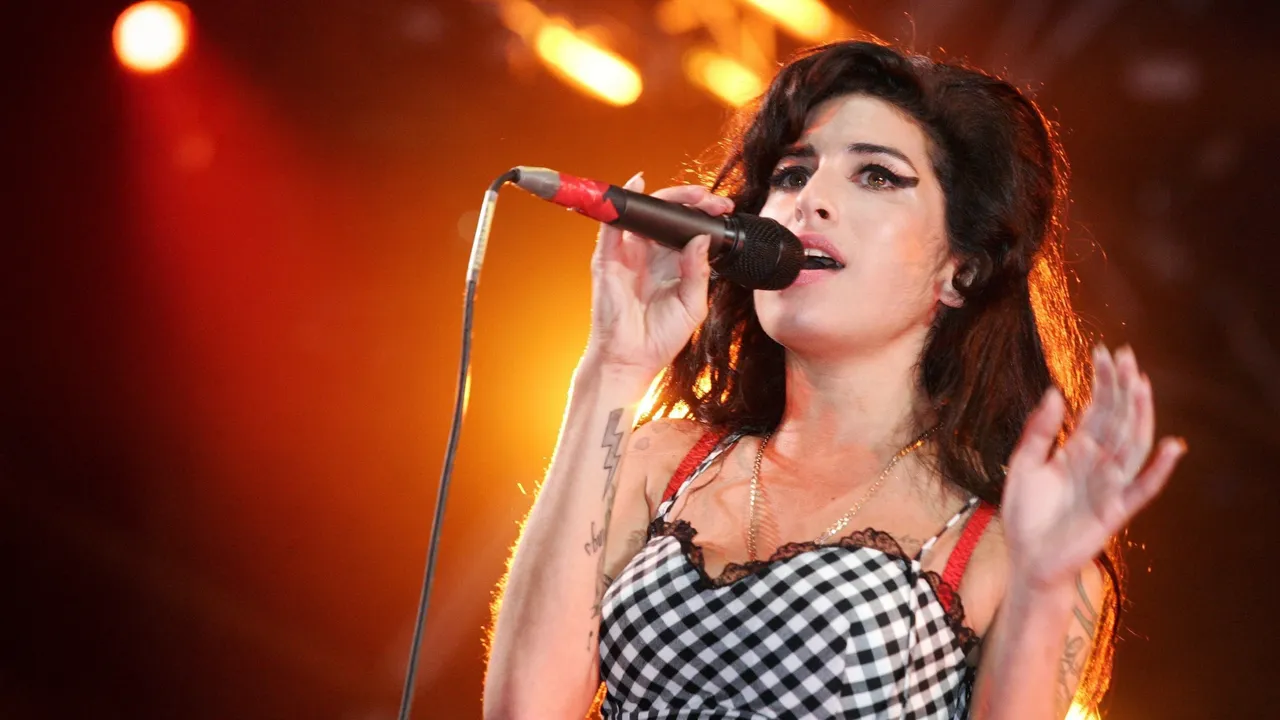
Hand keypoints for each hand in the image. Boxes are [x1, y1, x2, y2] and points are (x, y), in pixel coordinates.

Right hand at [584, 173, 731, 376]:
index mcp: (672, 264)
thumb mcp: (693, 304)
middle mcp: (650, 254)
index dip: (706, 216)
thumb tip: (701, 238)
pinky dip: (623, 203)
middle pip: (668, 216)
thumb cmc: (660, 337)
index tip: (726, 210)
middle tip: (712, 201)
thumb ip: (698, 271)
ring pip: (645, 213)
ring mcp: (628, 253)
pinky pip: (612, 224)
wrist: (632, 360)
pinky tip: (637, 185)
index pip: (688, 229)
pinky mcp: (607, 257)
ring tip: (691, 196)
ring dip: (667, 198)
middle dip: (691, 202)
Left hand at [1001, 345, 1186, 588]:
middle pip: (1117, 419)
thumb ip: (1038, 430)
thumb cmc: (1026, 515)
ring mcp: (1109, 486)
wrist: (1026, 559)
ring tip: (1142, 385)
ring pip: (1132, 444)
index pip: (1096, 409)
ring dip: (1139, 415)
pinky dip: (1158, 469)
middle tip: (1126, 355)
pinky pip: (1142, 488)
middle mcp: (1098, 464)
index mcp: (1077, 451)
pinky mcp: (1115, 511)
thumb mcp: (1024, 464)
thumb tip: (1053, 391)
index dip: (1102, 382)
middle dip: (1122, 388)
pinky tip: (1173, 447)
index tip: (1104, 351)